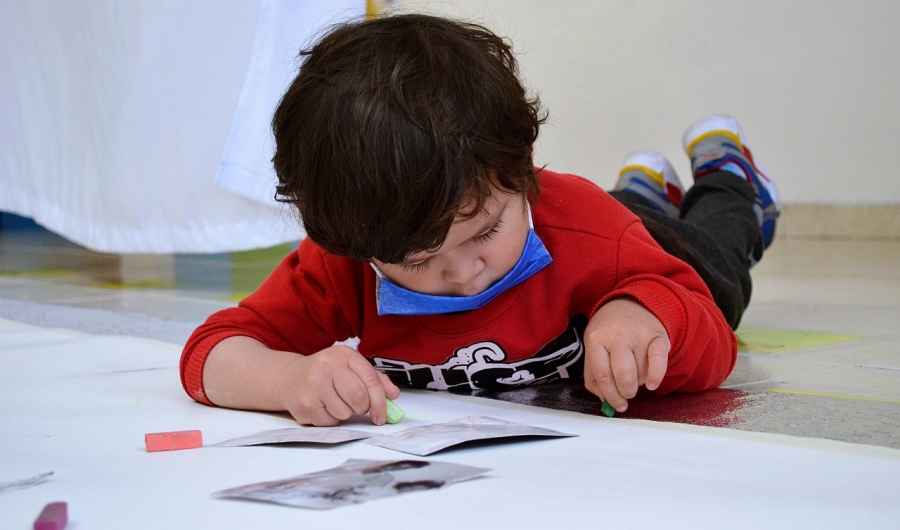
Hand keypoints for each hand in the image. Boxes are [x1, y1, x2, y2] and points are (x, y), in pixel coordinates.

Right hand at [277, 345, 399, 425]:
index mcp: (343, 355)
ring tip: (334, 402)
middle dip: (362, 408)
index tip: (382, 415)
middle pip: (358, 397)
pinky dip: (331, 419)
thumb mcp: (350, 368)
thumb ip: (375, 379)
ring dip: (345, 413)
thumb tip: (394, 395)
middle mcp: (327, 367)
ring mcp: (313, 386)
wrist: (290, 378)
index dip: (380, 400)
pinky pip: (329, 422)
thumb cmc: (326, 373)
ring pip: (344, 412)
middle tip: (358, 407)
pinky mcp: (304, 405)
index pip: (370, 379)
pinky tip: (322, 407)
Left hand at [583, 297, 669, 412]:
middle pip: (623, 376)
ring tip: (636, 372)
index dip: (610, 395)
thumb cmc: (610, 332)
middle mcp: (617, 336)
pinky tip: (652, 385)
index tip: (617, 405)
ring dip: (640, 382)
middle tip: (628, 394)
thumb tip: (605, 400)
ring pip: (641, 373)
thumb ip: (593, 376)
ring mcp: (638, 335)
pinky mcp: (658, 336)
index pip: (602, 375)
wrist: (632, 304)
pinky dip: (657, 377)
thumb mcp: (594, 347)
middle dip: (626, 392)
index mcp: (595, 339)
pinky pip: (660, 361)